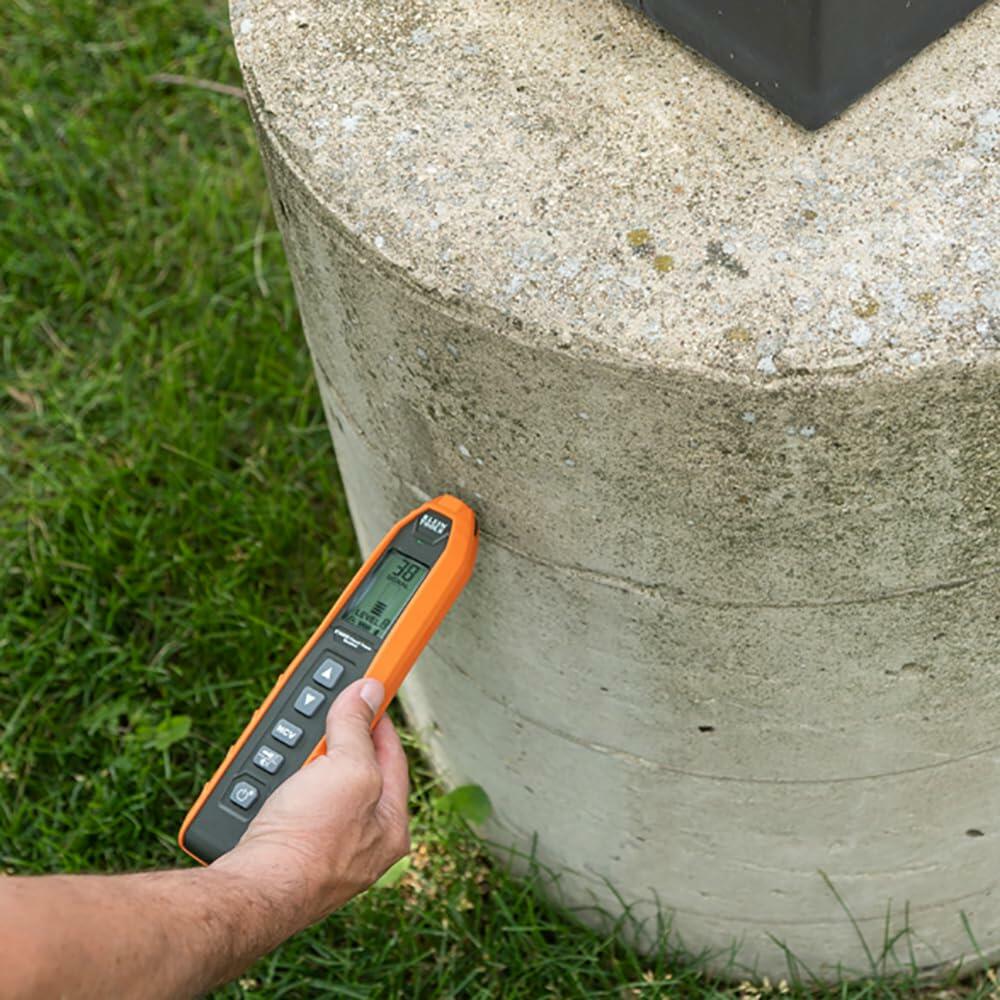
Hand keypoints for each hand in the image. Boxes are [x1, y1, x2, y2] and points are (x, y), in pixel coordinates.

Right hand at [212, 678, 410, 934]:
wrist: (250, 892)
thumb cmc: (308, 841)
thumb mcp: (347, 769)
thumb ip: (358, 727)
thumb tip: (368, 692)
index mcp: (390, 826)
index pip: (391, 755)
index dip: (377, 718)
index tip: (365, 691)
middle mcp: (360, 843)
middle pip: (350, 769)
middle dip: (330, 740)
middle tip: (316, 716)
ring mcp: (320, 850)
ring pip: (312, 785)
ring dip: (296, 761)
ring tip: (285, 746)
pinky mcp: (283, 853)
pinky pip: (283, 805)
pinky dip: (274, 786)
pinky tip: (263, 778)